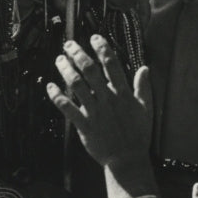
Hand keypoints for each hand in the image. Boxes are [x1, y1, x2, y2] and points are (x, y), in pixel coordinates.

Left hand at [46, 36, 152, 170]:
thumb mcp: (147, 109)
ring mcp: (95, 112)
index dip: (102, 48)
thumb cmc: (138, 134)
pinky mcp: (84, 126)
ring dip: (66, 70)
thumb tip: (145, 68)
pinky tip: (50, 87)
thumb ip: (144, 88)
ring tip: (59, 60)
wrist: (127, 159)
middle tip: (69, 44)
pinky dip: (57, 97)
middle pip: (90, 71)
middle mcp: (108, 100)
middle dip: (78, 54)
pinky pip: (67, 108)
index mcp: (123, 94)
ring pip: (77, 86)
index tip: (94, 37)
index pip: (112, 65)